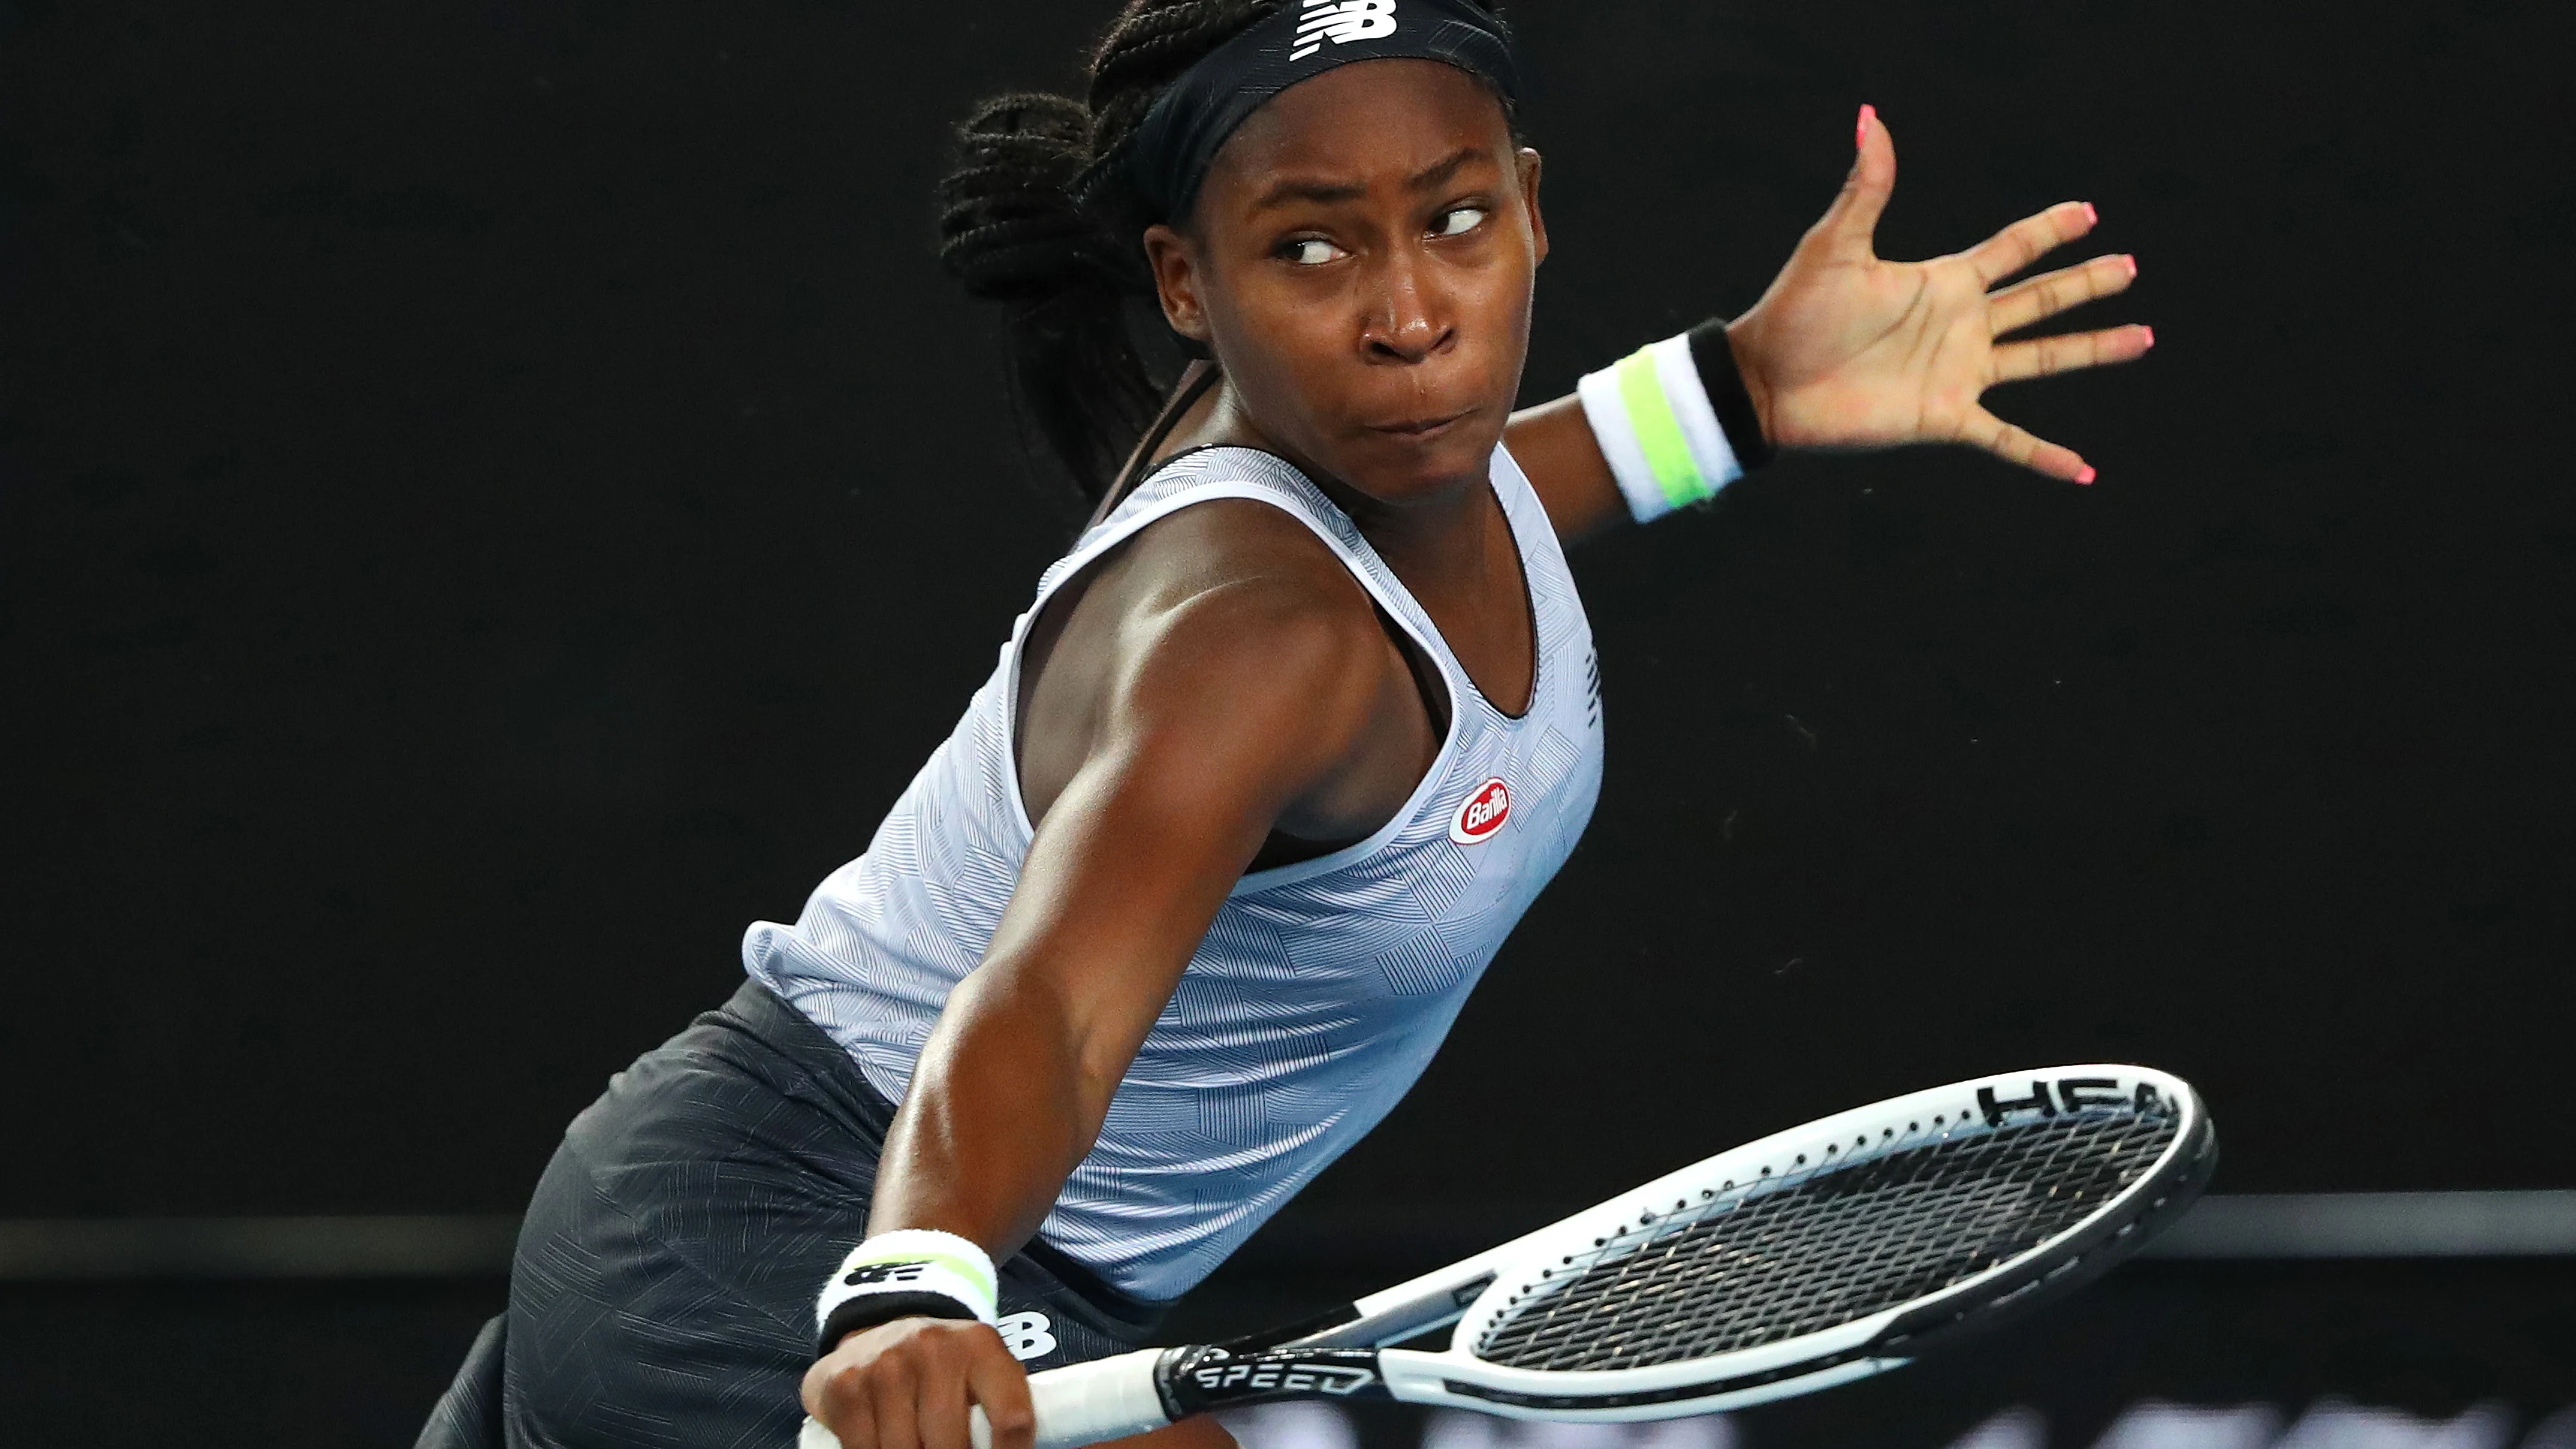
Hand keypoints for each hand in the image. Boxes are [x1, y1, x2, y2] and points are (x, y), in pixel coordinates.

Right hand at [803, 1317, 1035, 1448]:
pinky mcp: (845, 1385)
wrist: (879, 1323)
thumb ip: (1000, 1412)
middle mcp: (934, 1348)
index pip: (1013, 1420)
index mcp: (982, 1346)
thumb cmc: (944, 1367)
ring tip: (920, 1446)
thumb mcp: (982, 1373)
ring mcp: (886, 1365)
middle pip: (954, 1446)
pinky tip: (882, 1444)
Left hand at [1724, 105, 2152, 483]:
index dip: (2049, 230)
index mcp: (1941, 281)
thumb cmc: (1795, 313)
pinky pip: (2007, 439)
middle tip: (2131, 267)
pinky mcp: (1944, 418)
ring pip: (2042, 359)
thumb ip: (1867, 188)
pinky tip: (2083, 471)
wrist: (1768, 383)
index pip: (2010, 250)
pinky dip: (2044, 456)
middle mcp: (1959, 325)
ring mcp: (1957, 372)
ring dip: (2092, 350)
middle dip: (2086, 283)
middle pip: (2039, 299)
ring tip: (2142, 337)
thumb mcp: (1835, 246)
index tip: (2090, 212)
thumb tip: (1871, 119)